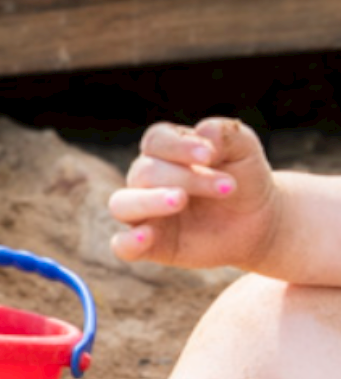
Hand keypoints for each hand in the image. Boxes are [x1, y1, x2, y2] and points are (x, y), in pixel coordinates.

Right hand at [107, 118, 277, 270]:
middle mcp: (145, 180)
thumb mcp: (245, 151)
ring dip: (149, 201)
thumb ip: (226, 134)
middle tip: (228, 187)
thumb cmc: (245, 180)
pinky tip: (147, 237)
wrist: (258, 222)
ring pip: (121, 204)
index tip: (209, 156)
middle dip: (187, 178)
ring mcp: (143, 213)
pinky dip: (128, 242)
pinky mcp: (149, 245)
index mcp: (164, 151)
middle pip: (144, 172)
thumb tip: (203, 133)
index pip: (156, 141)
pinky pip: (122, 246)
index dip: (178, 147)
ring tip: (180, 200)